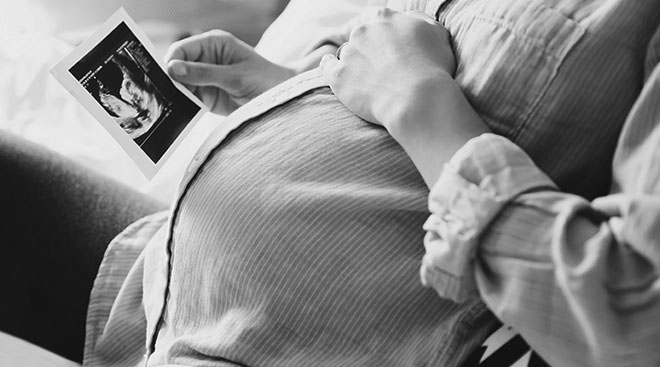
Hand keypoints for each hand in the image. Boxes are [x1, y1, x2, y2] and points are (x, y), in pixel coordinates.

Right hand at [165, 30, 295, 114]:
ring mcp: (205, 78)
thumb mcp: (236, 76)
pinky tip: (185, 111)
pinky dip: (185, 106)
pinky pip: (189, 100)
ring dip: (178, 94)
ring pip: (180, 85)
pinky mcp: (207, 96)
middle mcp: (206, 59)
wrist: (281, 101)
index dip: (172, 62)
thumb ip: (205, 73)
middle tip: (170, 93)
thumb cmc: (265, 80)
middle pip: (177, 67)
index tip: (169, 77)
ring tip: (177, 104)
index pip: (182, 49)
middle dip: (172, 80)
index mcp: (214, 44)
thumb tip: (173, 69)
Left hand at [321, 8, 488, 187]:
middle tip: (384, 68)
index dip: (387, 37)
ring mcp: (348, 53)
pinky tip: (332, 68)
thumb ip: (420, 22)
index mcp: (385, 17)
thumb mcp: (437, 34)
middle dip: (371, 49)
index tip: (393, 50)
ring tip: (369, 79)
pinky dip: (329, 66)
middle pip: (363, 36)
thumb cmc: (433, 68)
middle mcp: (363, 30)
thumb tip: (410, 20)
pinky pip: (327, 66)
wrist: (416, 99)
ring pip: (348, 53)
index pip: (381, 22)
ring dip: (356, 62)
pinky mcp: (338, 76)